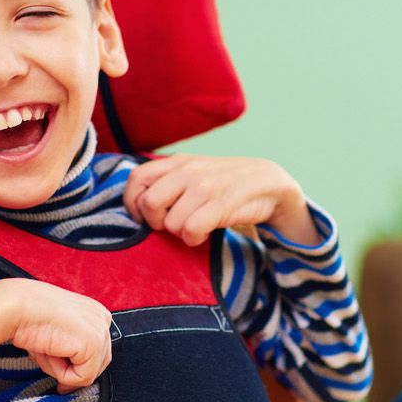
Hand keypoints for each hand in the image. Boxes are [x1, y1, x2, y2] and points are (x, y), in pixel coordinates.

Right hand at [0, 280, 113, 393]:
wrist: (15, 307)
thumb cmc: (28, 317)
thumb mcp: (57, 332)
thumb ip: (71, 349)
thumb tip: (71, 380)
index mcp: (94, 312)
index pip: (96, 350)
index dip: (75, 364)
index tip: (56, 365)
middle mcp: (103, 319)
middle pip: (97, 363)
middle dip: (71, 369)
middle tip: (46, 356)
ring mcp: (101, 332)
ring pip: (89, 373)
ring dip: (63, 370)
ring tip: (46, 349)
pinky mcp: (94, 345)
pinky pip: (82, 378)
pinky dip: (62, 374)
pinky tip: (50, 352)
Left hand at [124, 155, 316, 246]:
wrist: (268, 182)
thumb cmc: (224, 183)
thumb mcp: (193, 173)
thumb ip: (167, 181)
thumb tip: (138, 206)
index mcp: (177, 162)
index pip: (136, 178)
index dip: (133, 203)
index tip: (144, 218)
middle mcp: (188, 171)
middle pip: (149, 203)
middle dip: (156, 222)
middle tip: (172, 225)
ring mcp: (205, 186)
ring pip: (171, 223)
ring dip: (181, 233)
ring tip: (197, 226)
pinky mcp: (222, 203)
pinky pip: (191, 230)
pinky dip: (195, 239)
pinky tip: (205, 233)